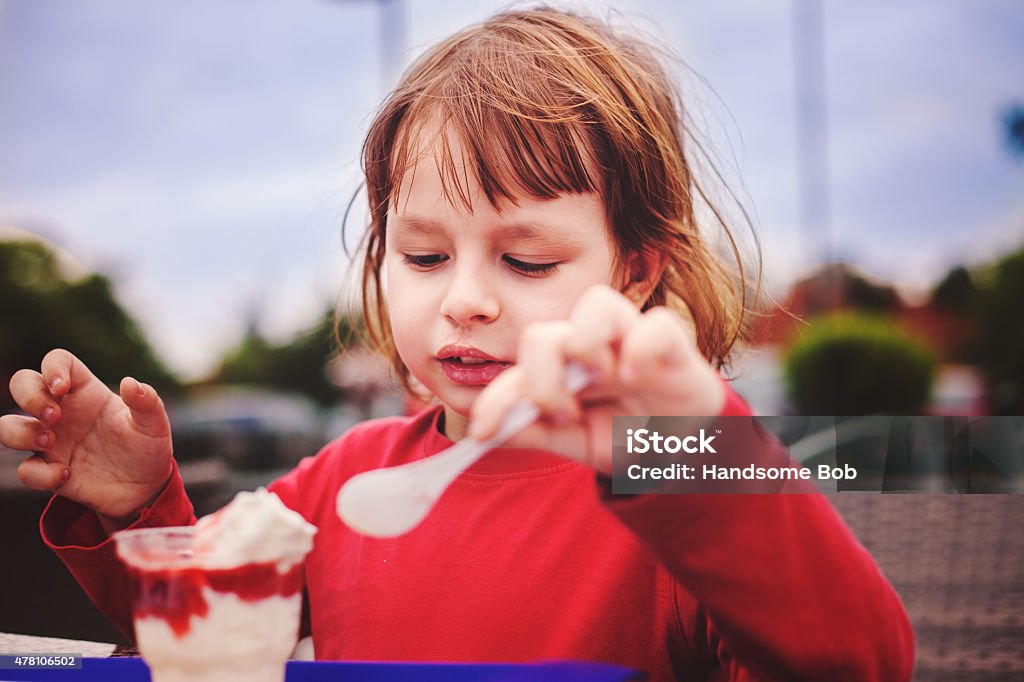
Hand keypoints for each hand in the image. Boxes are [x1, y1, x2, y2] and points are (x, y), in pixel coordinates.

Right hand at [0, 349, 173, 522]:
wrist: (145, 488)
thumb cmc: (147, 447)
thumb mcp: (154, 424)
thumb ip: (147, 402)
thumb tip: (130, 383)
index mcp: (86, 392)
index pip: (57, 361)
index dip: (52, 368)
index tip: (62, 388)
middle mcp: (63, 411)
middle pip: (22, 384)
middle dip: (28, 396)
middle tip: (54, 417)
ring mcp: (52, 441)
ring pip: (8, 426)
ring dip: (20, 433)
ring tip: (51, 443)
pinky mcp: (48, 471)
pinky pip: (26, 470)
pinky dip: (40, 474)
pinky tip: (66, 475)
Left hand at [468, 285, 725, 473]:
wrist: (679, 445)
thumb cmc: (623, 433)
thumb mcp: (573, 440)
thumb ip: (530, 432)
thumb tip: (483, 431)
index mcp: (558, 368)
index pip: (516, 372)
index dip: (495, 399)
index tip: (483, 430)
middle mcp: (588, 346)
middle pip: (544, 335)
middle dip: (541, 379)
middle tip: (562, 413)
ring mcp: (628, 339)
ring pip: (597, 303)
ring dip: (586, 344)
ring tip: (600, 380)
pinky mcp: (670, 342)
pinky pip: (656, 324)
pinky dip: (642, 346)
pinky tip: (634, 375)